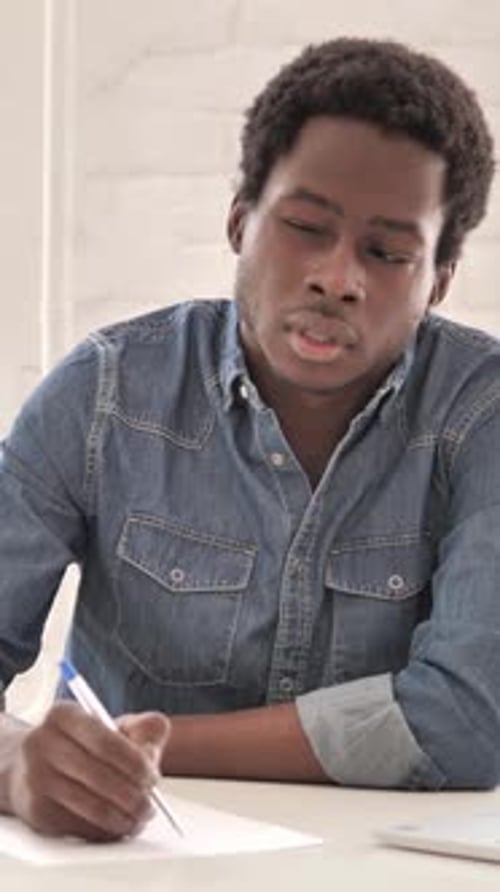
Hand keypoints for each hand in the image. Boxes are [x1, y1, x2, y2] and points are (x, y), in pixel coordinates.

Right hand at [5, 702, 169, 840]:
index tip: (153, 777)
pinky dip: (104, 831)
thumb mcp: (113, 726)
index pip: (106, 742)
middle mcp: (42, 743)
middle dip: (133, 795)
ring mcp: (35, 778)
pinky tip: (117, 825)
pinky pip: (78, 827)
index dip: (135, 764)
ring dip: (122, 818)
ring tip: (139, 818)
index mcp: (64, 715)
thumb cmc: (83, 745)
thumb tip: (153, 745)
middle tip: (150, 805)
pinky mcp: (35, 811)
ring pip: (90, 806)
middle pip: (99, 776)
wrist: (34, 765)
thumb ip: (143, 728)